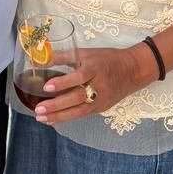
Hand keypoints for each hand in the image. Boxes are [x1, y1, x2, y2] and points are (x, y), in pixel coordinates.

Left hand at [32, 46, 149, 125]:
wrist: (133, 71)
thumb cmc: (107, 59)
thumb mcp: (86, 53)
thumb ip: (63, 56)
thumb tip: (40, 59)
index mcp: (95, 68)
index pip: (79, 77)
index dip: (63, 82)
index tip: (46, 87)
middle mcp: (99, 86)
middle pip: (77, 97)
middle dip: (57, 105)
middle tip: (39, 109)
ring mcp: (101, 99)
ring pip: (79, 110)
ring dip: (59, 116)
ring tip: (41, 118)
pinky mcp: (101, 108)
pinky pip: (82, 114)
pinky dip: (66, 117)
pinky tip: (52, 120)